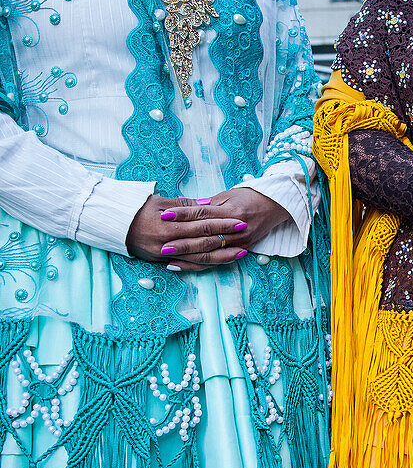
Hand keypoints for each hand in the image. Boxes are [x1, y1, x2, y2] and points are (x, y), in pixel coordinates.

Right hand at [127, 194, 248, 270]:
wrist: (112, 224)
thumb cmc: (136, 208)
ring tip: (241, 252)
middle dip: (226, 238)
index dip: (222, 223)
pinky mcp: (162, 261)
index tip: (238, 219)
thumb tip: (207, 205)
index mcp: (168, 226)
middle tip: (245, 232)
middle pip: (204, 242)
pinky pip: (189, 265)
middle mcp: (168, 243)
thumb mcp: (160, 202)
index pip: (202, 225)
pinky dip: (206, 263)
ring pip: (199, 257)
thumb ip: (185, 206)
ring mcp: (165, 255)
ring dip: (222, 255)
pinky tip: (221, 261)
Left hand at [154, 188, 292, 270]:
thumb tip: (183, 206)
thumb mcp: (227, 196)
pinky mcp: (243, 248)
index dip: (182, 214)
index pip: (202, 214)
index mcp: (231, 211)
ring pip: (211, 251)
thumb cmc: (249, 197)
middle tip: (162, 245)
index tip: (164, 215)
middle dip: (182, 241)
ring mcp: (241, 240)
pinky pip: (218, 259)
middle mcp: (237, 227)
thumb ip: (206, 205)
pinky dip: (200, 263)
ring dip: (189, 256)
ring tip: (169, 257)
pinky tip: (185, 264)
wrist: (275, 205)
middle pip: (205, 236)